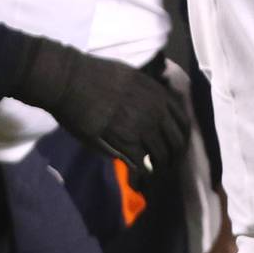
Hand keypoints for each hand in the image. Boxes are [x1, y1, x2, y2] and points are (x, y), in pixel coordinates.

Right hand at [12, 37, 189, 176]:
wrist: (70, 80)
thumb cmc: (93, 75)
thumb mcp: (129, 75)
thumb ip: (145, 91)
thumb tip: (156, 107)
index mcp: (157, 92)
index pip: (182, 119)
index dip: (181, 135)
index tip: (176, 143)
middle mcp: (155, 109)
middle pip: (177, 140)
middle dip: (174, 155)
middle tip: (166, 163)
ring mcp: (143, 126)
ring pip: (162, 154)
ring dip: (160, 167)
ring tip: (154, 174)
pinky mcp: (126, 141)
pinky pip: (142, 163)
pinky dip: (141, 173)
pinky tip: (138, 177)